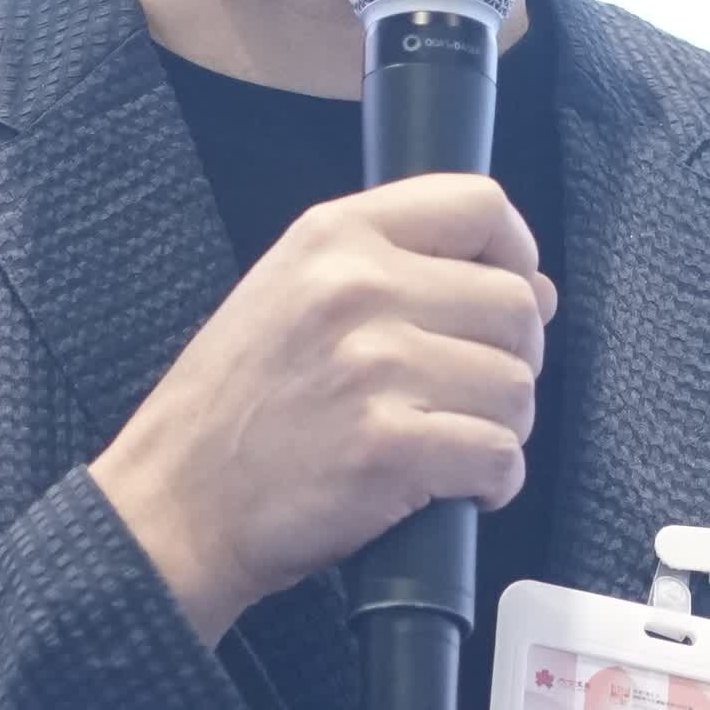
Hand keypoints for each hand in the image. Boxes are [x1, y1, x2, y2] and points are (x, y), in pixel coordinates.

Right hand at [90, 173, 554, 647]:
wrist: (174, 504)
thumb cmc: (235, 408)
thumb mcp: (291, 291)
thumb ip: (398, 269)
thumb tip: (535, 288)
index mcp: (335, 237)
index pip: (480, 205)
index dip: (517, 255)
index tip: (509, 301)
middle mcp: (358, 287)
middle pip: (515, 304)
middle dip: (514, 361)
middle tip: (469, 397)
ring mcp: (376, 366)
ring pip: (515, 386)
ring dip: (502, 428)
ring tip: (448, 445)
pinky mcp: (389, 446)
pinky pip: (498, 456)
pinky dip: (493, 484)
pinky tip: (451, 490)